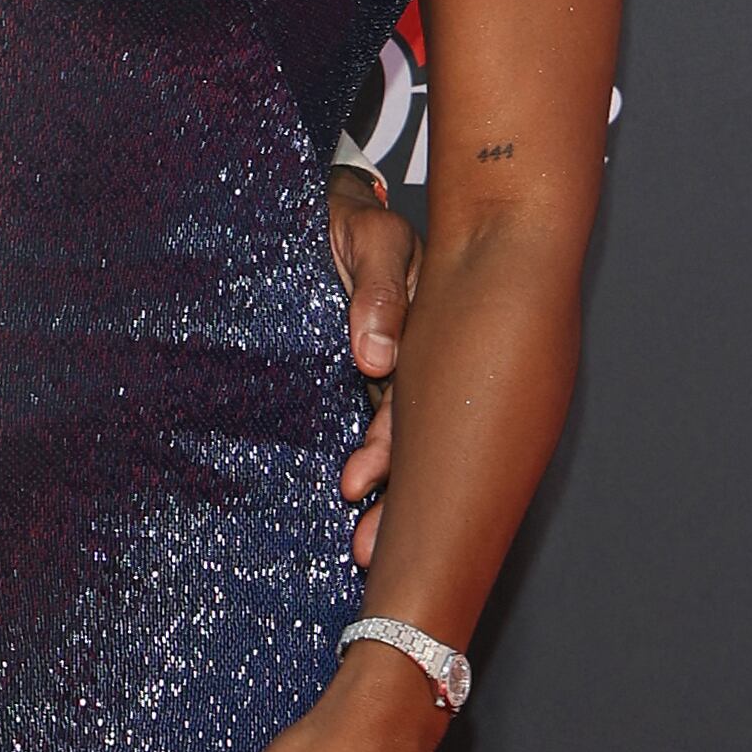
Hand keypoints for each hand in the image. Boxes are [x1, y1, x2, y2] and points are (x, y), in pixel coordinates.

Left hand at [327, 167, 419, 566]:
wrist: (321, 204)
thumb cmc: (354, 217)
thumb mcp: (372, 240)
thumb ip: (375, 292)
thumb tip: (374, 357)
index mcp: (431, 339)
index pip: (420, 408)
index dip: (391, 453)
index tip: (357, 489)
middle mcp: (415, 367)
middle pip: (411, 443)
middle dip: (395, 499)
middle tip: (365, 547)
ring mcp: (388, 375)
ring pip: (391, 445)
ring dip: (381, 494)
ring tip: (360, 545)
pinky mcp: (357, 376)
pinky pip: (363, 429)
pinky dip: (364, 466)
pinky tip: (348, 505)